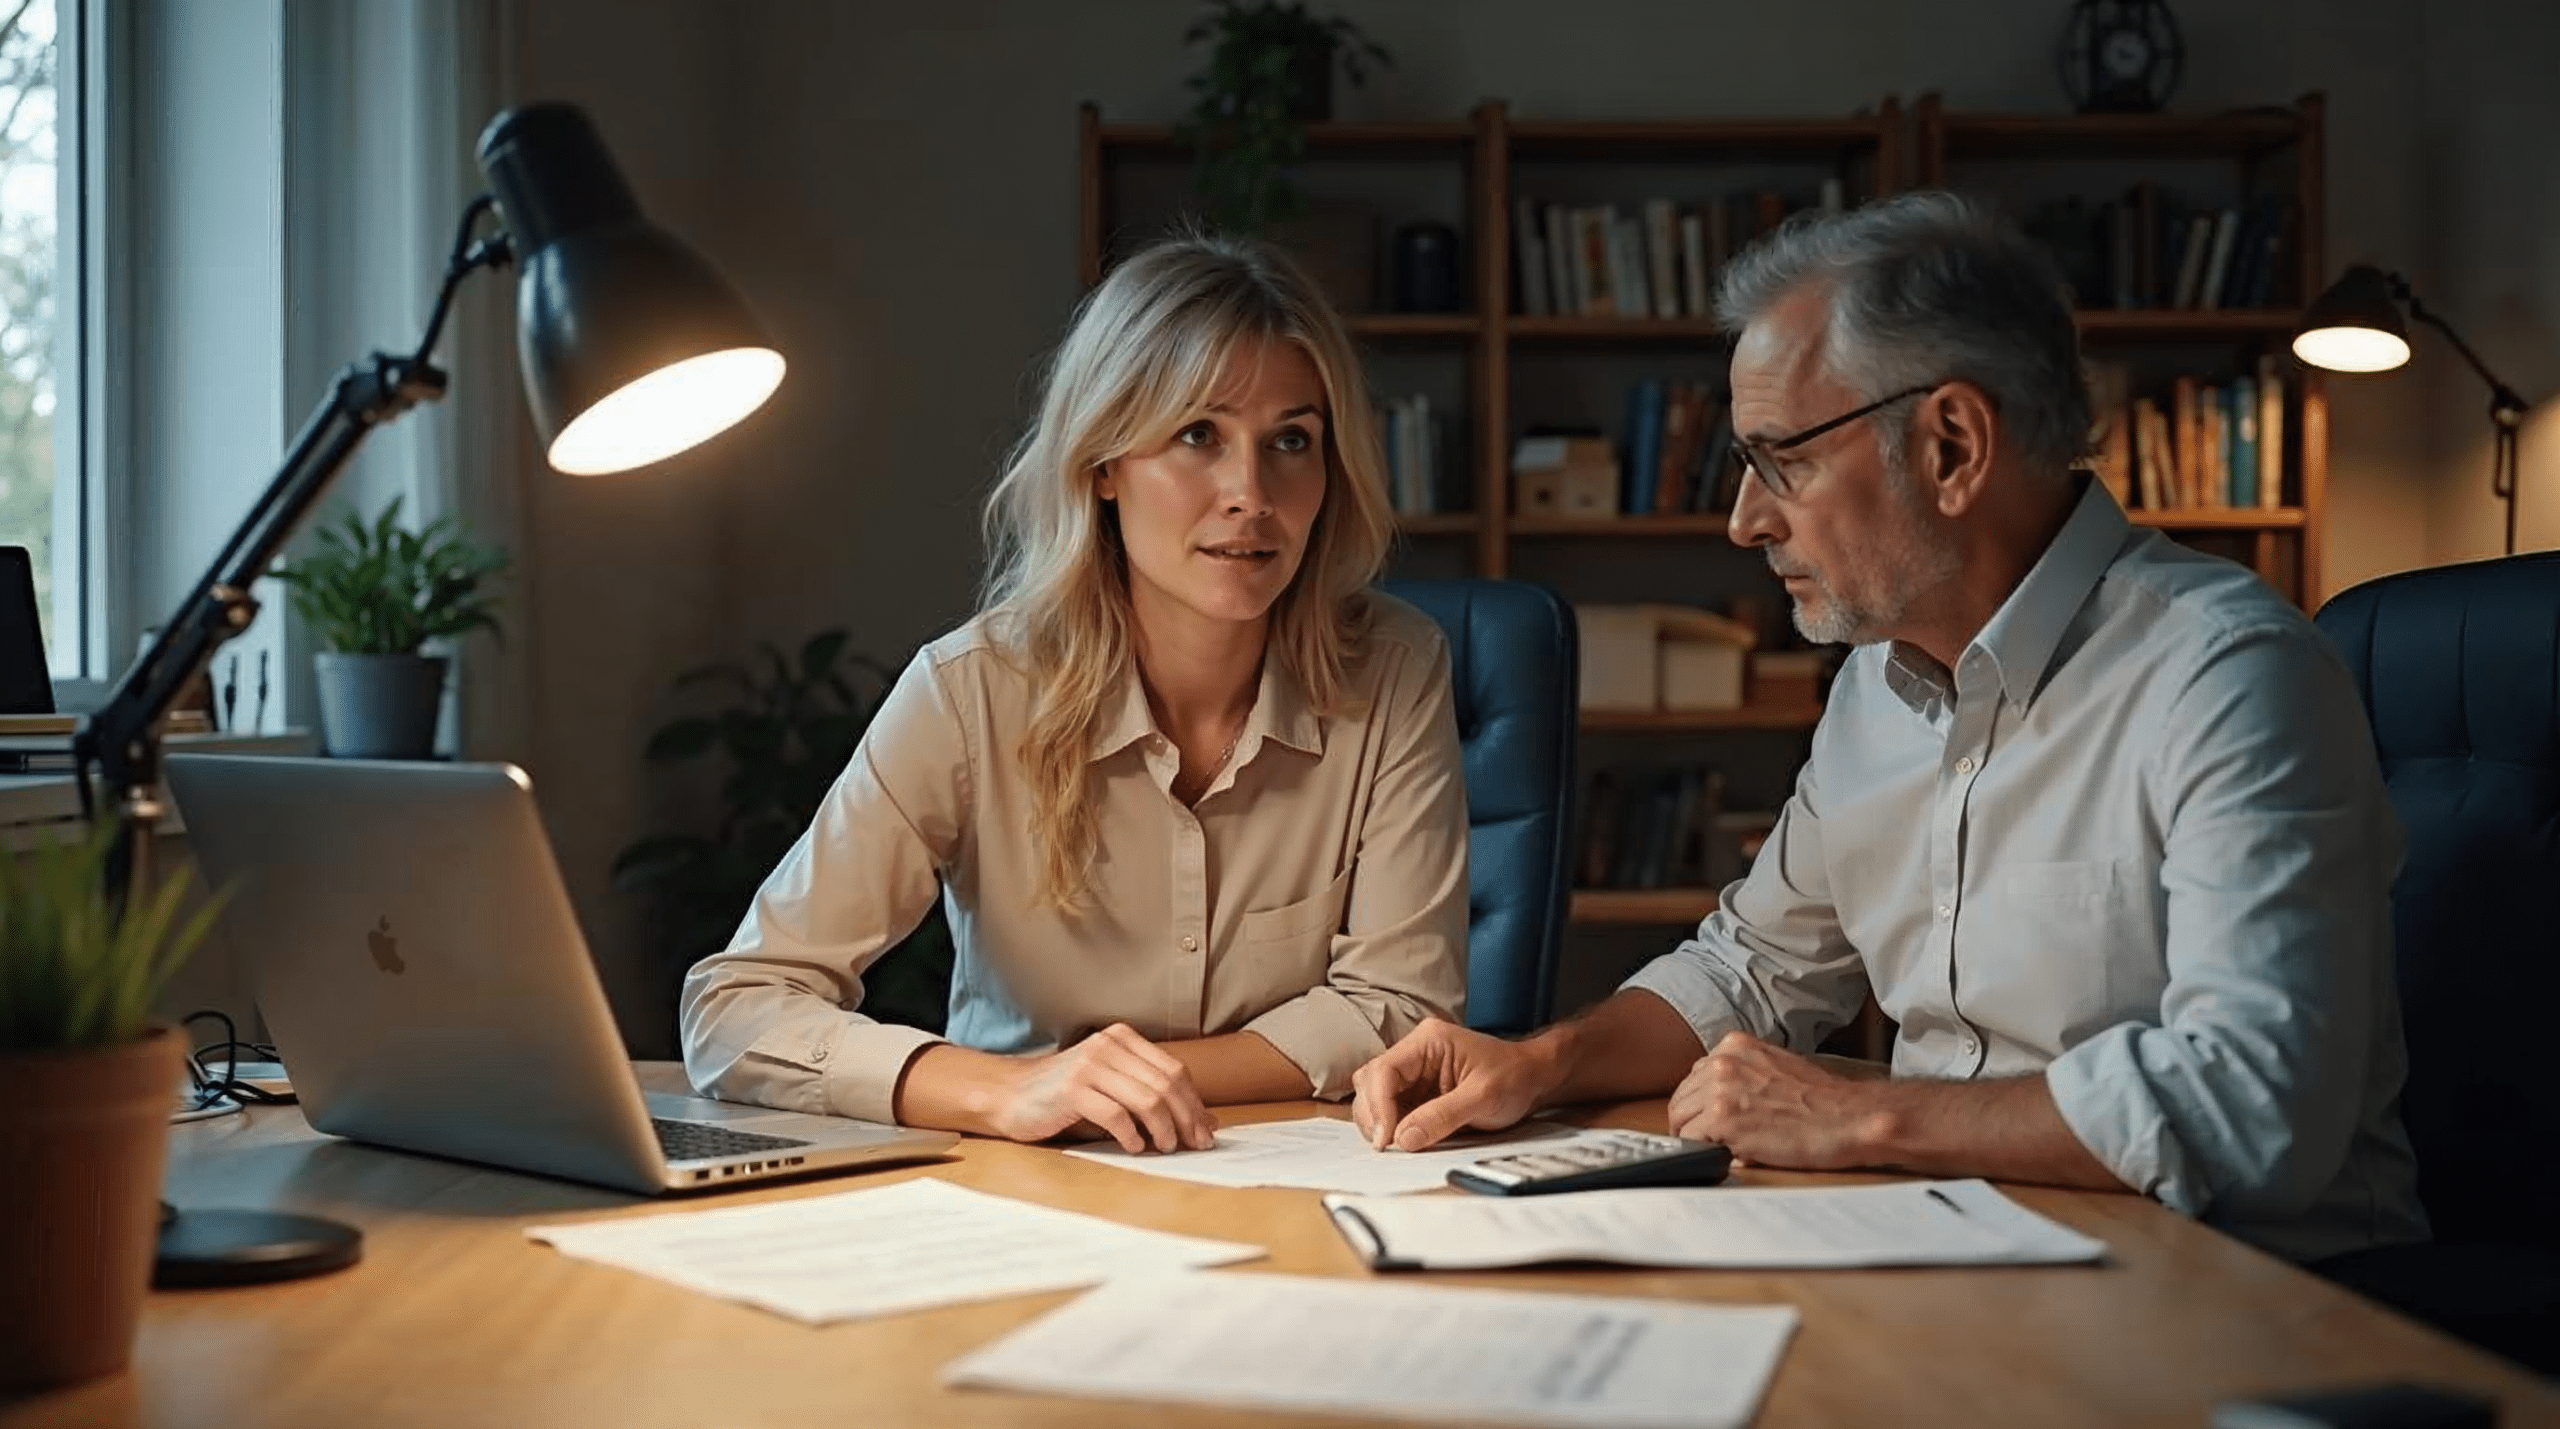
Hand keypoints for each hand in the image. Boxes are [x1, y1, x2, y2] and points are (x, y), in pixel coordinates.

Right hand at [989, 1024, 1215, 1153]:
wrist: (1010, 1095)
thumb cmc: (1065, 1095)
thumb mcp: (1113, 1088)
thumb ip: (1153, 1097)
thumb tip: (1206, 1122)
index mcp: (1122, 1038)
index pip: (1174, 1070)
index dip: (1194, 1103)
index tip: (1205, 1132)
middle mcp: (1108, 1046)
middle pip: (1166, 1084)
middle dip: (1187, 1119)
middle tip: (1195, 1145)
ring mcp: (1089, 1066)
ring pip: (1147, 1100)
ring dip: (1164, 1130)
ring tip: (1165, 1148)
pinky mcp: (1071, 1090)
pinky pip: (1116, 1115)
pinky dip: (1132, 1135)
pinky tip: (1134, 1147)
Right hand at [1350, 1018, 1559, 1151]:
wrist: (1533, 1078)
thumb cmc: (1513, 1078)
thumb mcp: (1483, 1097)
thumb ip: (1443, 1116)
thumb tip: (1403, 1139)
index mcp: (1428, 1041)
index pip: (1384, 1070)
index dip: (1378, 1106)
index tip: (1385, 1139)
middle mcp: (1414, 1053)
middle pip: (1370, 1082)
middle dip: (1373, 1116)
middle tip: (1387, 1147)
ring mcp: (1413, 1073)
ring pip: (1373, 1096)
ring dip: (1377, 1123)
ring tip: (1394, 1145)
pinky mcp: (1416, 1092)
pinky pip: (1390, 1109)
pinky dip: (1389, 1127)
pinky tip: (1401, 1141)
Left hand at [1667, 1031, 1886, 1170]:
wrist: (1852, 1118)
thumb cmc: (1825, 1102)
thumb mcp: (1775, 1069)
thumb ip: (1742, 1076)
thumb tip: (1719, 1101)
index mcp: (1735, 1045)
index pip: (1695, 1075)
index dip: (1699, 1103)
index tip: (1706, 1119)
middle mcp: (1724, 1061)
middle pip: (1681, 1096)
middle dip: (1691, 1121)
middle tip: (1708, 1141)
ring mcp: (1721, 1088)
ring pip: (1680, 1118)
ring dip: (1697, 1137)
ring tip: (1722, 1149)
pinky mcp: (1724, 1118)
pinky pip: (1691, 1139)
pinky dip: (1706, 1150)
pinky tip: (1731, 1153)